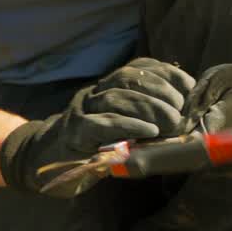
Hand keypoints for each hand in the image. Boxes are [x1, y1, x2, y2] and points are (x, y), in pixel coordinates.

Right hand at [0, 57, 194, 194]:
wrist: (42, 162)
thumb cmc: (89, 147)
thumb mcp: (118, 127)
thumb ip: (141, 118)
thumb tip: (183, 119)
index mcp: (106, 87)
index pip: (139, 68)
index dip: (166, 73)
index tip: (189, 85)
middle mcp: (94, 93)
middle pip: (128, 79)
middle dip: (160, 91)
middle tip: (181, 111)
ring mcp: (81, 110)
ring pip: (116, 98)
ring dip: (148, 107)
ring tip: (171, 122)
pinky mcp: (74, 133)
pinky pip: (101, 123)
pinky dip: (128, 125)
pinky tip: (148, 131)